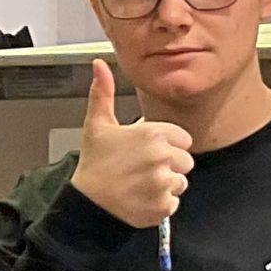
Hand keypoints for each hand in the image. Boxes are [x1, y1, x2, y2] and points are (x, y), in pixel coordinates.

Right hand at [68, 60, 193, 230]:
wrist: (85, 203)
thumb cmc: (94, 163)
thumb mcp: (97, 124)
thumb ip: (103, 92)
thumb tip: (99, 64)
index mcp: (153, 134)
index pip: (183, 140)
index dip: (167, 146)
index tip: (147, 152)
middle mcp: (162, 157)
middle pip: (185, 162)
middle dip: (168, 166)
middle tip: (142, 170)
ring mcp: (163, 183)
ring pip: (180, 183)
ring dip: (165, 186)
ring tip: (141, 185)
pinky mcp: (162, 206)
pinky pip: (173, 203)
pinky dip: (160, 204)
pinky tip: (141, 199)